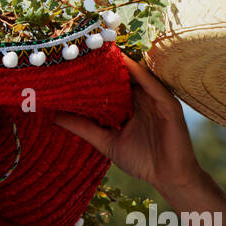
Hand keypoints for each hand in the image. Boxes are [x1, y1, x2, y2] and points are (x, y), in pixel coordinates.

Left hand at [51, 57, 202, 190]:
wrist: (170, 179)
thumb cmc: (143, 162)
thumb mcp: (106, 142)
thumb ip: (84, 128)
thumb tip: (54, 117)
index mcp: (132, 106)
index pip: (113, 83)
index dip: (95, 73)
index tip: (74, 60)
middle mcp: (145, 98)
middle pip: (124, 75)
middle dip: (105, 62)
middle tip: (84, 46)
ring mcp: (158, 100)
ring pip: (137, 75)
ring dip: (121, 61)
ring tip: (100, 46)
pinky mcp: (169, 105)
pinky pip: (152, 84)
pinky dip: (138, 72)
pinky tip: (124, 62)